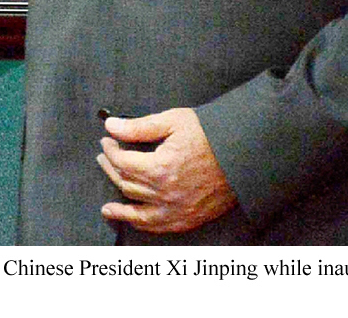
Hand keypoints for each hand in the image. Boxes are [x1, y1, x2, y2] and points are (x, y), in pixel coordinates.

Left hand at [96, 107, 236, 233]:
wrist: (244, 154)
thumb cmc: (210, 135)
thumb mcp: (172, 121)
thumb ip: (138, 127)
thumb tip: (111, 127)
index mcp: (160, 168)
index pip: (122, 162)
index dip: (110, 150)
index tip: (106, 140)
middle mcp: (166, 193)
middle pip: (126, 184)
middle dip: (111, 168)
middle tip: (104, 157)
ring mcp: (177, 210)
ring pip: (137, 208)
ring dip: (119, 202)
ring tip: (106, 200)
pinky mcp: (188, 219)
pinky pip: (156, 226)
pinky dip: (138, 223)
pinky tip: (127, 218)